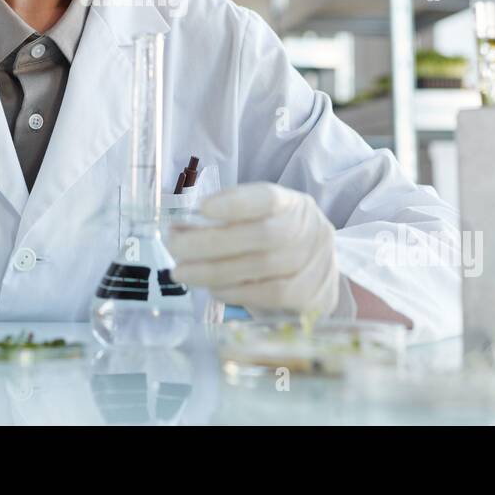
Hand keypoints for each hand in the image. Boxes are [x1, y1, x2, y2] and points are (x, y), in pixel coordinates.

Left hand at [166, 182, 341, 316]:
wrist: (319, 275)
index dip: (235, 202)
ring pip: (259, 268)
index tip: (201, 208)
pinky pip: (267, 295)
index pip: (268, 198)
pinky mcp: (311, 296)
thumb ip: (226, 222)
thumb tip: (179, 230)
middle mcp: (309, 230)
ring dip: (212, 271)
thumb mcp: (260, 221)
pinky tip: (213, 290)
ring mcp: (314, 264)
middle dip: (209, 242)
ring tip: (182, 272)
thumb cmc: (278, 242)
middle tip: (175, 247)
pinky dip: (234, 292)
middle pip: (260, 235)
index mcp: (292, 204)